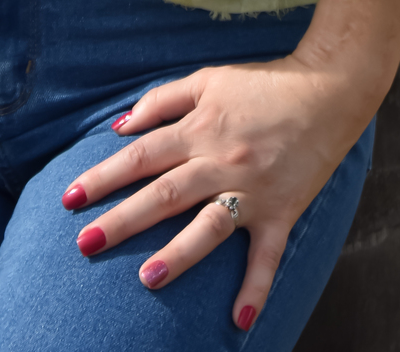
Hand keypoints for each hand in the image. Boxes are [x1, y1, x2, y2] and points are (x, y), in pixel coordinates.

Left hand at [61, 0, 399, 330]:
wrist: (328, 89)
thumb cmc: (264, 83)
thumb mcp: (208, 79)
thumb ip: (162, 100)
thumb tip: (119, 126)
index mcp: (200, 129)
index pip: (141, 156)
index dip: (103, 176)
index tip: (70, 197)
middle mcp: (221, 161)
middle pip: (164, 193)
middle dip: (122, 219)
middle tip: (85, 242)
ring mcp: (252, 189)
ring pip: (208, 226)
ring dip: (178, 253)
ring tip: (146, 279)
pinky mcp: (282, 211)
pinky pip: (267, 255)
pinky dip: (255, 288)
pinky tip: (238, 320)